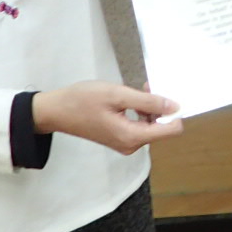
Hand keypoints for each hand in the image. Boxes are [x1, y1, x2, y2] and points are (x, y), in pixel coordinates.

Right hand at [32, 82, 182, 154]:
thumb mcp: (117, 95)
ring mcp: (126, 144)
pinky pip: (140, 126)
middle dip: (160, 106)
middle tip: (145, 86)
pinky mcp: (120, 139)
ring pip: (151, 125)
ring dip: (150, 106)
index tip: (166, 94)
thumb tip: (174, 106)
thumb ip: (147, 101)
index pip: (171, 130)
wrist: (56, 111)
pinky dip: (141, 111)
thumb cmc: (83, 100)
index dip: (174, 111)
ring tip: (137, 89)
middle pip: (162, 127)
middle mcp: (132, 145)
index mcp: (132, 136)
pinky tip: (131, 99)